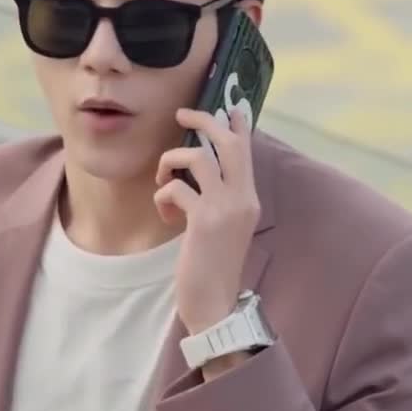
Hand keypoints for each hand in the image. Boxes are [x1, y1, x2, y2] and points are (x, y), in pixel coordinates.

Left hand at [154, 106, 261, 335]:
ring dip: (170, 163)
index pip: (247, 151)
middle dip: (203, 121)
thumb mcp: (225, 227)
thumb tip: (201, 173)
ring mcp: (225, 208)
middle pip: (227, 142)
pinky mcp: (203, 220)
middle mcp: (243, 198)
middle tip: (182, 115)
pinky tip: (166, 217)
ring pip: (196, 158)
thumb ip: (220, 199)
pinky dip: (163, 197)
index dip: (238, 124)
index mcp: (249, 199)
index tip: (230, 106)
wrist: (216, 304)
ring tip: (162, 181)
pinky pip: (175, 189)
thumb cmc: (214, 266)